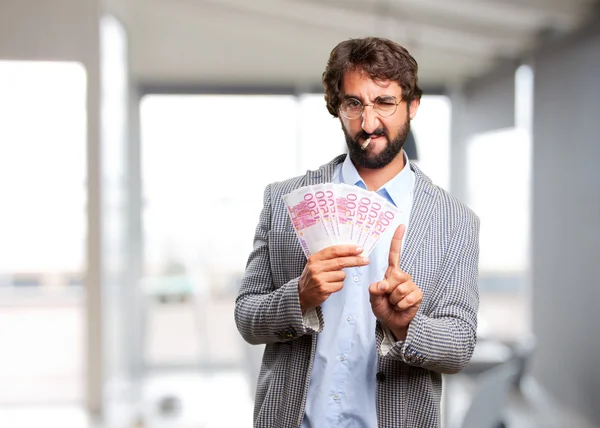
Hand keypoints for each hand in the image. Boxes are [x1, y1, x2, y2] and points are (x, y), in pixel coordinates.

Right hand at [299, 245, 368, 312]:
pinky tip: (331, 286)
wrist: (301, 294)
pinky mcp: (323, 289)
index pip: (334, 251)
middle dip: (355, 261)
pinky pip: (340, 285)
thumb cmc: (312, 277)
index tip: (359, 249)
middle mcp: (316, 267)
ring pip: (342, 275)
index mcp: (315, 258)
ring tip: (332, 279)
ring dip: (341, 277)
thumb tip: (350, 252)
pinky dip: (338, 285)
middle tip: (366, 260)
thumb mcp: (316, 264)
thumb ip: (329, 258)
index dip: (348, 249)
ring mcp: (319, 279)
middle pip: (341, 262)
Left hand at [369, 224, 422, 339]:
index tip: (401, 225)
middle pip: (394, 277)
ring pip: (399, 290)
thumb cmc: (383, 307)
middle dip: (387, 291)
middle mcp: (402, 276)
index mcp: (391, 273)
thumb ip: (374, 290)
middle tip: (388, 298)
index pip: (395, 254)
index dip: (397, 240)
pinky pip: (407, 298)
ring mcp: (411, 285)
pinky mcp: (418, 294)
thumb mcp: (373, 299)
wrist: (393, 322)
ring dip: (393, 300)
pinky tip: (402, 307)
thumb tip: (383, 284)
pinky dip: (401, 306)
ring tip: (394, 303)